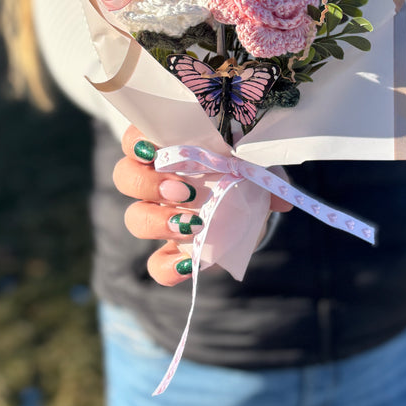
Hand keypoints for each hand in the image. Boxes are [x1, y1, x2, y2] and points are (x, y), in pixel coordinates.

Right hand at [113, 125, 291, 285]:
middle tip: (184, 192)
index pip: (134, 138)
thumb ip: (264, 171)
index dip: (136, 142)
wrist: (253, 208)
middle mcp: (155, 179)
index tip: (157, 150)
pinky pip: (155, 264)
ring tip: (194, 224)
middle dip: (148, 185)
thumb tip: (280, 197)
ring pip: (134, 218)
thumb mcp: (255, 163)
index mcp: (168, 147)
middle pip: (125, 176)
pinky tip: (189, 264)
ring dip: (157, 222)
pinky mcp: (171, 250)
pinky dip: (166, 268)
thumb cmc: (244, 171)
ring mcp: (159, 216)